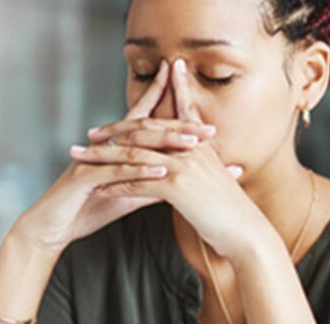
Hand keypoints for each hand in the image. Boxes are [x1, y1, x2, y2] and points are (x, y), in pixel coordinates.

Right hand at [10, 60, 216, 252]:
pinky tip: (162, 171)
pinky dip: (141, 171)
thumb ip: (151, 185)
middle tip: (208, 128)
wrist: (51, 229)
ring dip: (164, 143)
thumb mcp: (126, 196)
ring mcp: (93, 159)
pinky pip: (116, 171)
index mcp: (115, 148)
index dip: (166, 103)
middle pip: (145, 128)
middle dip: (178, 125)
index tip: (196, 99)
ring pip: (134, 146)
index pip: (144, 120)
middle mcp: (104, 147)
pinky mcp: (84, 178)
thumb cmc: (87, 209)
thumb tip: (180, 179)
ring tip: (192, 143)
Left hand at [76, 59, 275, 258]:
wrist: (247, 233)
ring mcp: (184, 166)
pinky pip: (138, 182)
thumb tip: (194, 161)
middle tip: (91, 133)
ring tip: (82, 159)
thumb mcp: (219, 181)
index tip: (145, 83)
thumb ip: (204, 166)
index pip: (178, 111)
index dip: (162, 93)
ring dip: (104, 158)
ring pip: (135, 155)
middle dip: (114, 130)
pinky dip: (117, 185)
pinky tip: (99, 189)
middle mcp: (192, 149)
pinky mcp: (177, 187)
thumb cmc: (233, 213)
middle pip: (145, 131)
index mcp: (201, 145)